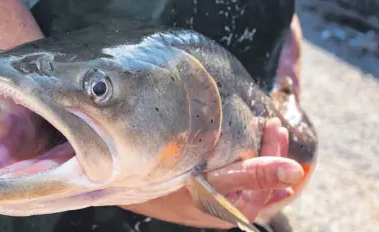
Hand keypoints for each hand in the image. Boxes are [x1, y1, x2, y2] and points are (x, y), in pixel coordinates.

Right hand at [120, 117, 303, 228]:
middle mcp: (227, 210)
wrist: (124, 185)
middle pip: (259, 181)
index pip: (266, 179)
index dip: (274, 152)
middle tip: (273, 126)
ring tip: (264, 137)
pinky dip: (241, 167)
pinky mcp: (200, 195)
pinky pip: (229, 181)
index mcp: (234, 210)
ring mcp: (213, 203)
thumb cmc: (167, 184)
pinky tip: (244, 159)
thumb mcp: (213, 179)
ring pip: (245, 180)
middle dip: (268, 153)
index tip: (274, 125)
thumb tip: (296, 172)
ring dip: (256, 159)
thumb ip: (254, 175)